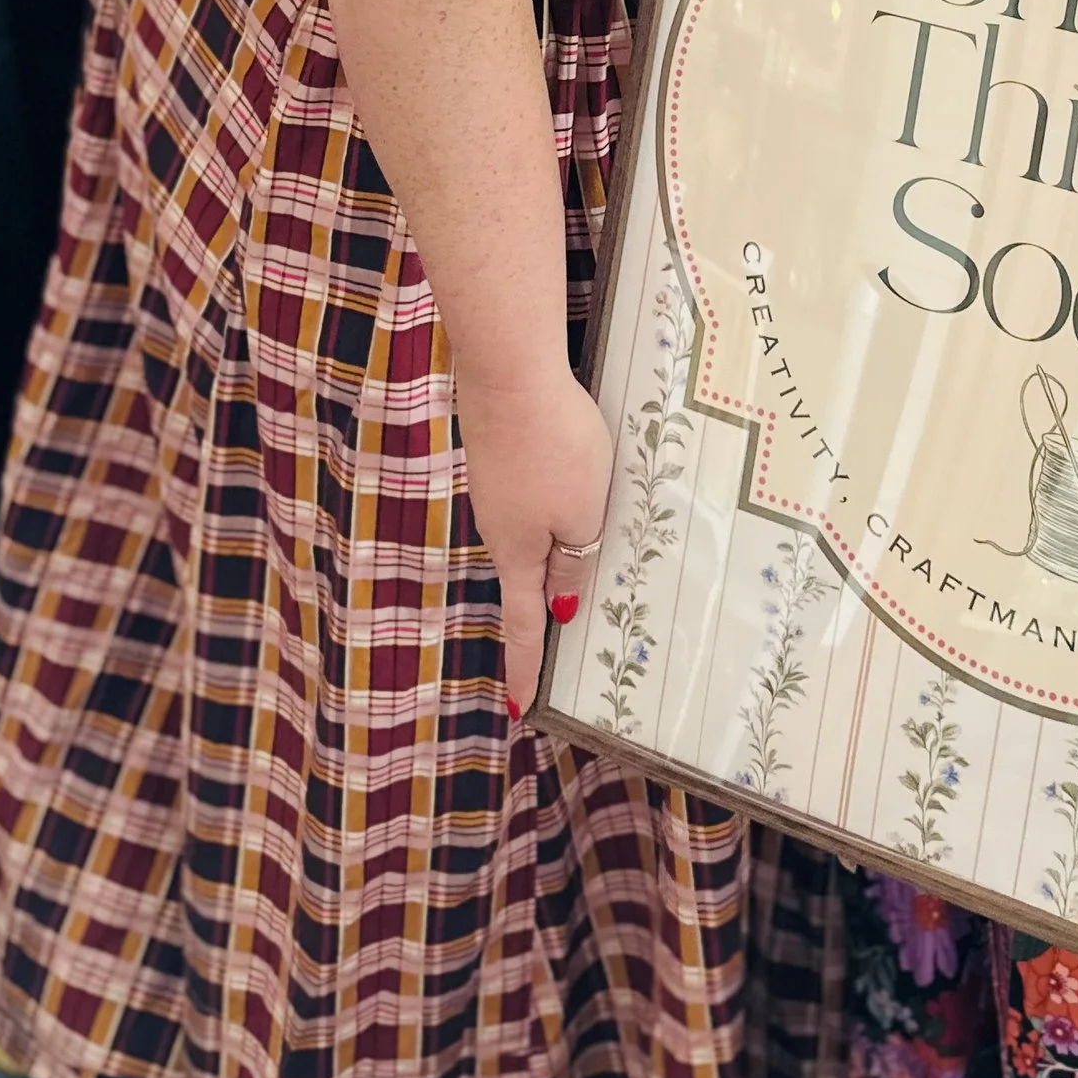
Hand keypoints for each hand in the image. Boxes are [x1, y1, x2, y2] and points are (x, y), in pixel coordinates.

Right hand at [457, 368, 614, 719]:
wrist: (508, 369)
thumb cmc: (553, 447)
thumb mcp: (582, 515)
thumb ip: (573, 562)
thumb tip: (559, 605)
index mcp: (518, 552)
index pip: (525, 625)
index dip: (525, 668)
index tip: (521, 708)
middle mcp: (498, 524)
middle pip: (526, 575)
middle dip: (542, 609)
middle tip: (556, 649)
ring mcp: (495, 484)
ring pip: (529, 531)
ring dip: (551, 551)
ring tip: (578, 565)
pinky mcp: (500, 449)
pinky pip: (527, 495)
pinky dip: (546, 508)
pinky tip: (566, 489)